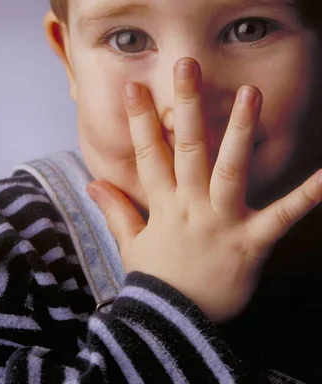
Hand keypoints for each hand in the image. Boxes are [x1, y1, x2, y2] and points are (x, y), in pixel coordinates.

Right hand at [87, 58, 321, 322]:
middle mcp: (191, 205)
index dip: (140, 119)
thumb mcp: (130, 243)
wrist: (177, 324)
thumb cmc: (157, 280)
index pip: (148, 153)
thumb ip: (115, 209)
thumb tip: (90, 183)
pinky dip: (305, 196)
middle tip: (188, 65)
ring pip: (230, 168)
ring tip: (250, 93)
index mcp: (163, 204)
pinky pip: (282, 216)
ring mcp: (222, 221)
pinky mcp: (252, 242)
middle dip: (187, 105)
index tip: (134, 87)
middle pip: (187, 148)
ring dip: (239, 131)